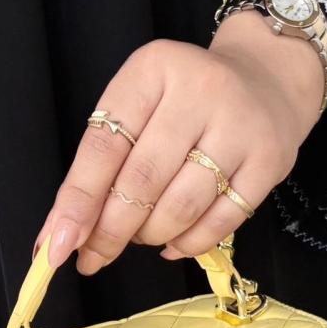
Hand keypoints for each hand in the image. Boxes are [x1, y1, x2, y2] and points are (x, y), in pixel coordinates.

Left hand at [34, 10, 324, 272]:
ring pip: (182, 206)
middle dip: (110, 231)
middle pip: (143, 181)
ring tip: (141, 237)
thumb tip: (65, 232)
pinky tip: (172, 243)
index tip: (56, 244)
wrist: (267, 80)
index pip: (104, 146)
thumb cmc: (186, 100)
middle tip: (93, 257)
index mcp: (154, 70)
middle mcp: (201, 91)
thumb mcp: (140, 105)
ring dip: (151, 235)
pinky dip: (189, 243)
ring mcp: (240, 127)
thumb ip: (104, 162)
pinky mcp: (270, 161)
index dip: (78, 202)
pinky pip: (222, 221)